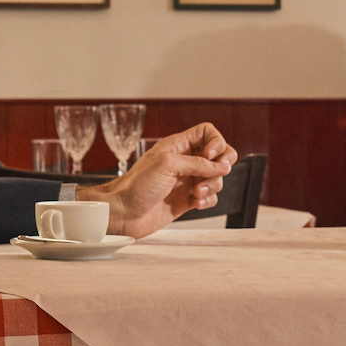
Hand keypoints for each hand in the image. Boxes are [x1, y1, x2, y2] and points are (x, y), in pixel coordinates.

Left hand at [84, 123, 234, 237]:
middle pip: (218, 155)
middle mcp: (184, 161)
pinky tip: (195, 203)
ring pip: (216, 178)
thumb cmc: (137, 186)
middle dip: (222, 165)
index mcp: (178, 146)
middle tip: (217, 172)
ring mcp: (186, 181)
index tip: (210, 156)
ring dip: (212, 186)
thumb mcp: (168, 165)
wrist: (123, 213)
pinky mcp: (187, 200)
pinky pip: (209, 197)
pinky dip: (208, 200)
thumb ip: (198, 163)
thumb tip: (222, 167)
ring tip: (196, 193)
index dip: (216, 142)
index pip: (207, 133)